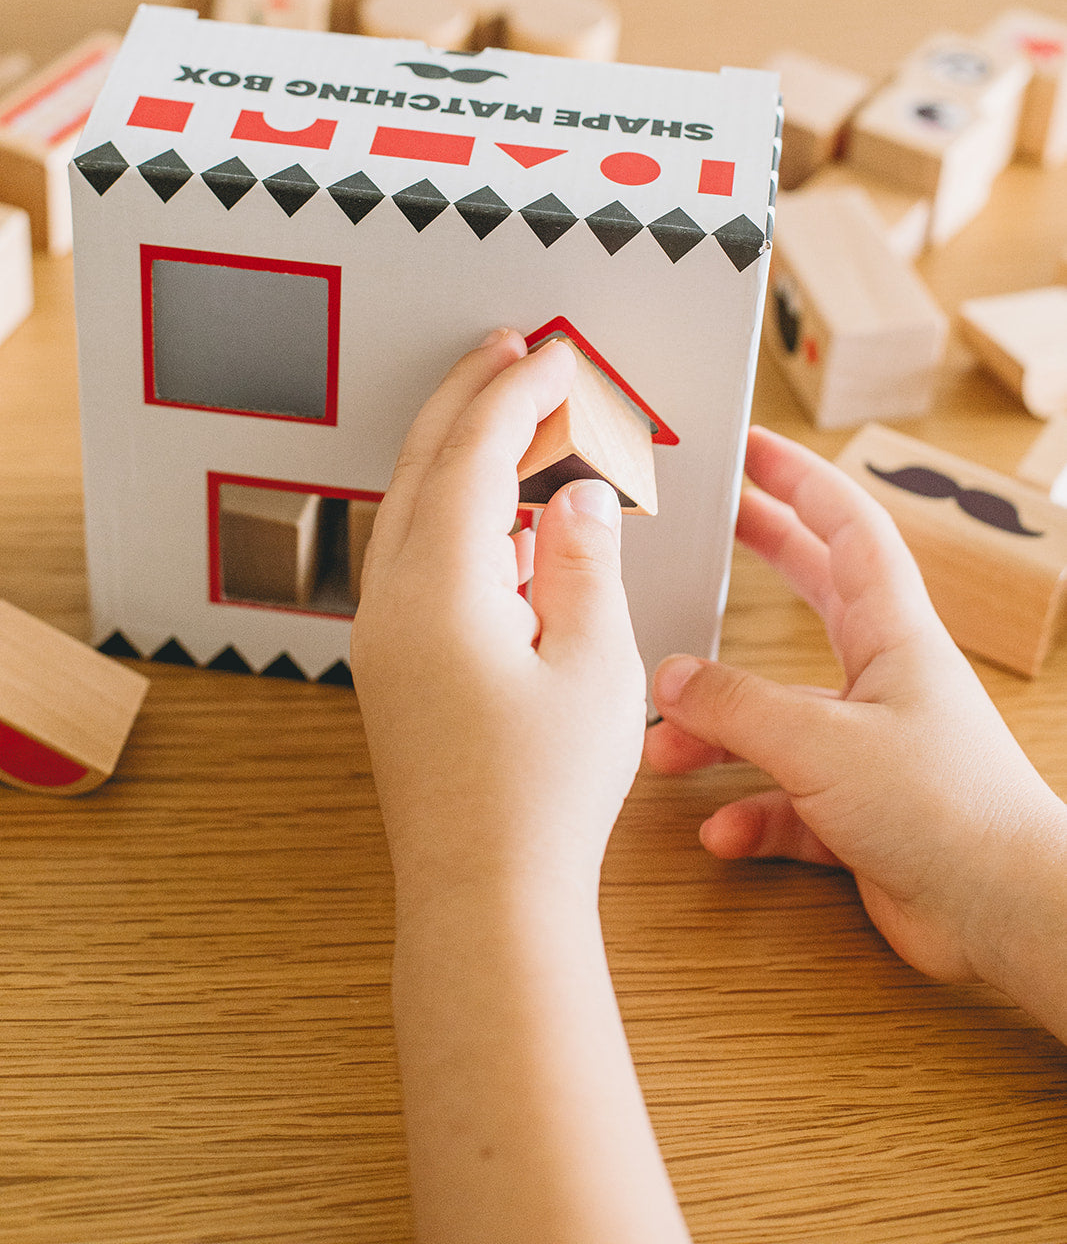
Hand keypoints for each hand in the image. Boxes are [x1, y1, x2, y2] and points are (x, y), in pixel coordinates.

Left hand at [351, 329, 647, 907]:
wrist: (485, 897)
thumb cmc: (543, 796)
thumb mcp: (594, 665)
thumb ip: (583, 561)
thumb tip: (573, 495)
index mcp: (438, 589)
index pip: (473, 454)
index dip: (517, 393)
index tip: (558, 354)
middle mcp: (392, 600)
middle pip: (422, 465)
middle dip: (467, 396)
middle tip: (512, 348)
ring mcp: (383, 634)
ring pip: (413, 508)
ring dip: (460, 451)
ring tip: (516, 416)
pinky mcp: (393, 664)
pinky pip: (417, 557)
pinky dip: (458, 514)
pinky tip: (508, 520)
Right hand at [644, 427, 1066, 994]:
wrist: (1001, 910)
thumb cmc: (942, 808)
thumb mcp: (820, 740)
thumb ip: (736, 705)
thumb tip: (669, 679)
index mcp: (893, 634)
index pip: (846, 528)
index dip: (798, 479)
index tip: (751, 448)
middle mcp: (884, 679)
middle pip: (816, 593)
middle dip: (763, 556)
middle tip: (710, 528)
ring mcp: (873, 745)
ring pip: (781, 715)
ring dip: (722, 731)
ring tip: (668, 750)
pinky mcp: (863, 811)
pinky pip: (787, 799)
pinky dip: (750, 813)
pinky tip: (721, 834)